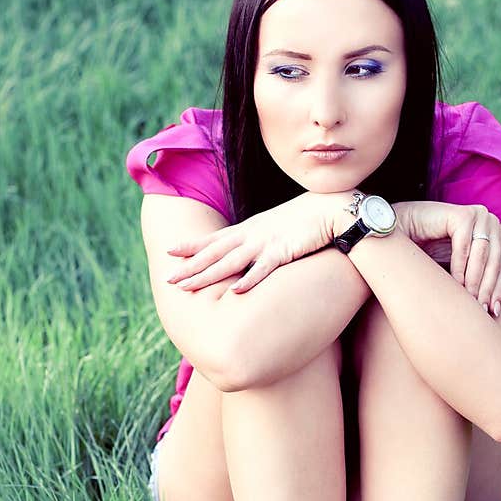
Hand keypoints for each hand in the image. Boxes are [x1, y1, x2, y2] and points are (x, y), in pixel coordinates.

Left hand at [165, 192, 341, 292]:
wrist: (331, 208)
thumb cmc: (307, 219)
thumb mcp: (277, 227)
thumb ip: (262, 238)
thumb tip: (251, 251)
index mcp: (250, 229)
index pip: (215, 238)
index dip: (192, 245)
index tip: (170, 251)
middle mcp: (252, 234)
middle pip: (215, 252)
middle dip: (190, 266)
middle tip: (168, 278)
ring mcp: (266, 242)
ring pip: (230, 261)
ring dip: (207, 274)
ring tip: (187, 286)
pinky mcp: (284, 251)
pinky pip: (263, 269)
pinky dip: (249, 280)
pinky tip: (235, 291)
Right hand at [394, 200, 500, 316]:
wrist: (398, 235)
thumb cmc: (429, 249)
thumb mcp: (462, 261)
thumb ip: (489, 261)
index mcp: (493, 229)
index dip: (498, 288)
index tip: (494, 312)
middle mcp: (488, 219)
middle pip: (495, 260)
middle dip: (488, 288)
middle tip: (482, 309)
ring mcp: (476, 214)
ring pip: (481, 255)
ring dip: (474, 280)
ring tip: (469, 300)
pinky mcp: (461, 214)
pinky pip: (464, 247)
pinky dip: (460, 267)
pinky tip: (455, 284)